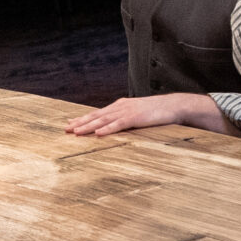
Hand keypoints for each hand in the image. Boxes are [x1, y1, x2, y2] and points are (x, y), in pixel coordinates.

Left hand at [64, 93, 226, 137]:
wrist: (174, 105)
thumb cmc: (156, 111)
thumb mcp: (137, 114)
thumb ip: (124, 119)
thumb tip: (114, 127)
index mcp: (119, 106)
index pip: (97, 113)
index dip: (82, 119)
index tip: (69, 124)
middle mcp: (120, 107)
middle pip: (96, 116)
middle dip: (80, 123)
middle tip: (65, 129)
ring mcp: (127, 112)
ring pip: (103, 120)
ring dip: (88, 126)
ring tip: (75, 132)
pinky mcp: (135, 118)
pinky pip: (118, 125)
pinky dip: (107, 129)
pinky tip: (98, 134)